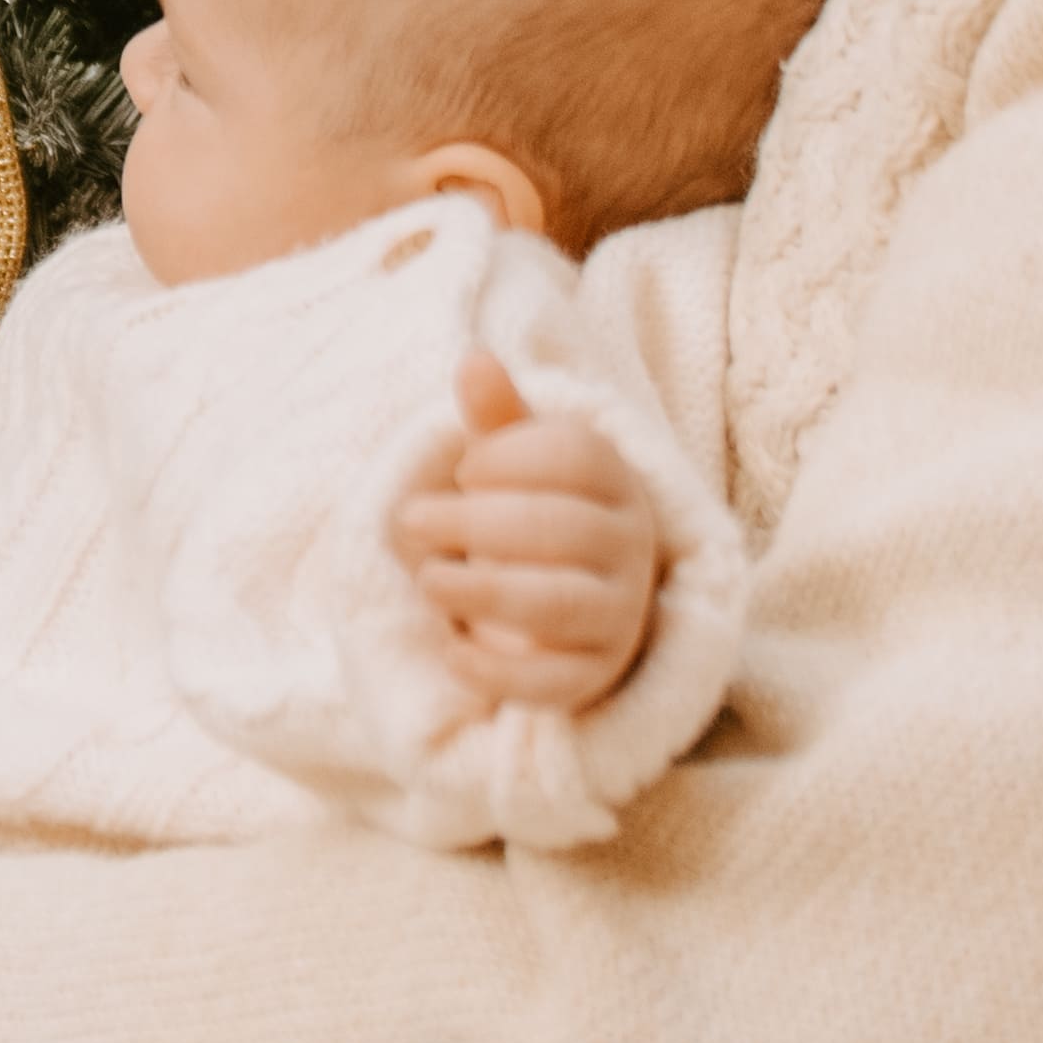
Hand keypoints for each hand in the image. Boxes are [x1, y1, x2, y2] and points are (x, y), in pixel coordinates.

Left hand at [397, 349, 662, 718]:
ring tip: (426, 580)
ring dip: (482, 590)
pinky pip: (552, 682)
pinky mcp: (593, 678)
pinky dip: (495, 669)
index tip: (465, 469)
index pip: (578, 456)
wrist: (570, 606)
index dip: (509, 456)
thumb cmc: (532, 514)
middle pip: (563, 528)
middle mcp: (631, 548)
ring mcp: (619, 617)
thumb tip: (474, 360)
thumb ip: (497, 418)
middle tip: (410, 519)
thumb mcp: (514, 464)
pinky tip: (449, 647)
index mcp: (618, 482)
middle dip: (475, 522)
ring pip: (559, 604)